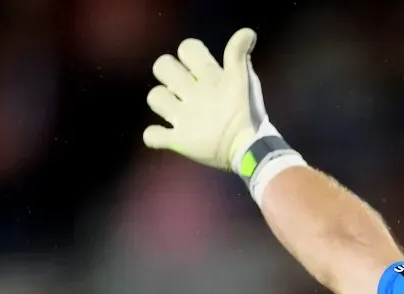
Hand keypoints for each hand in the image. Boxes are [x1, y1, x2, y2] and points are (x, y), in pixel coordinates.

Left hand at [143, 28, 270, 172]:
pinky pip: (153, 136)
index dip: (189, 53)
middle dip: (168, 73)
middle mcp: (193, 94)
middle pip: (162, 66)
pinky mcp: (178, 141)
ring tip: (174, 111)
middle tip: (180, 86)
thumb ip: (240, 56)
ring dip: (162, 102)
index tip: (197, 65)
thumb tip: (247, 33)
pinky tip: (163, 135)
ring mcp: (183, 118)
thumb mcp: (246, 81)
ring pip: (155, 97)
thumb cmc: (250, 115)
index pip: (188, 48)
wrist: (250, 150)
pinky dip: (155, 136)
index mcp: (210, 78)